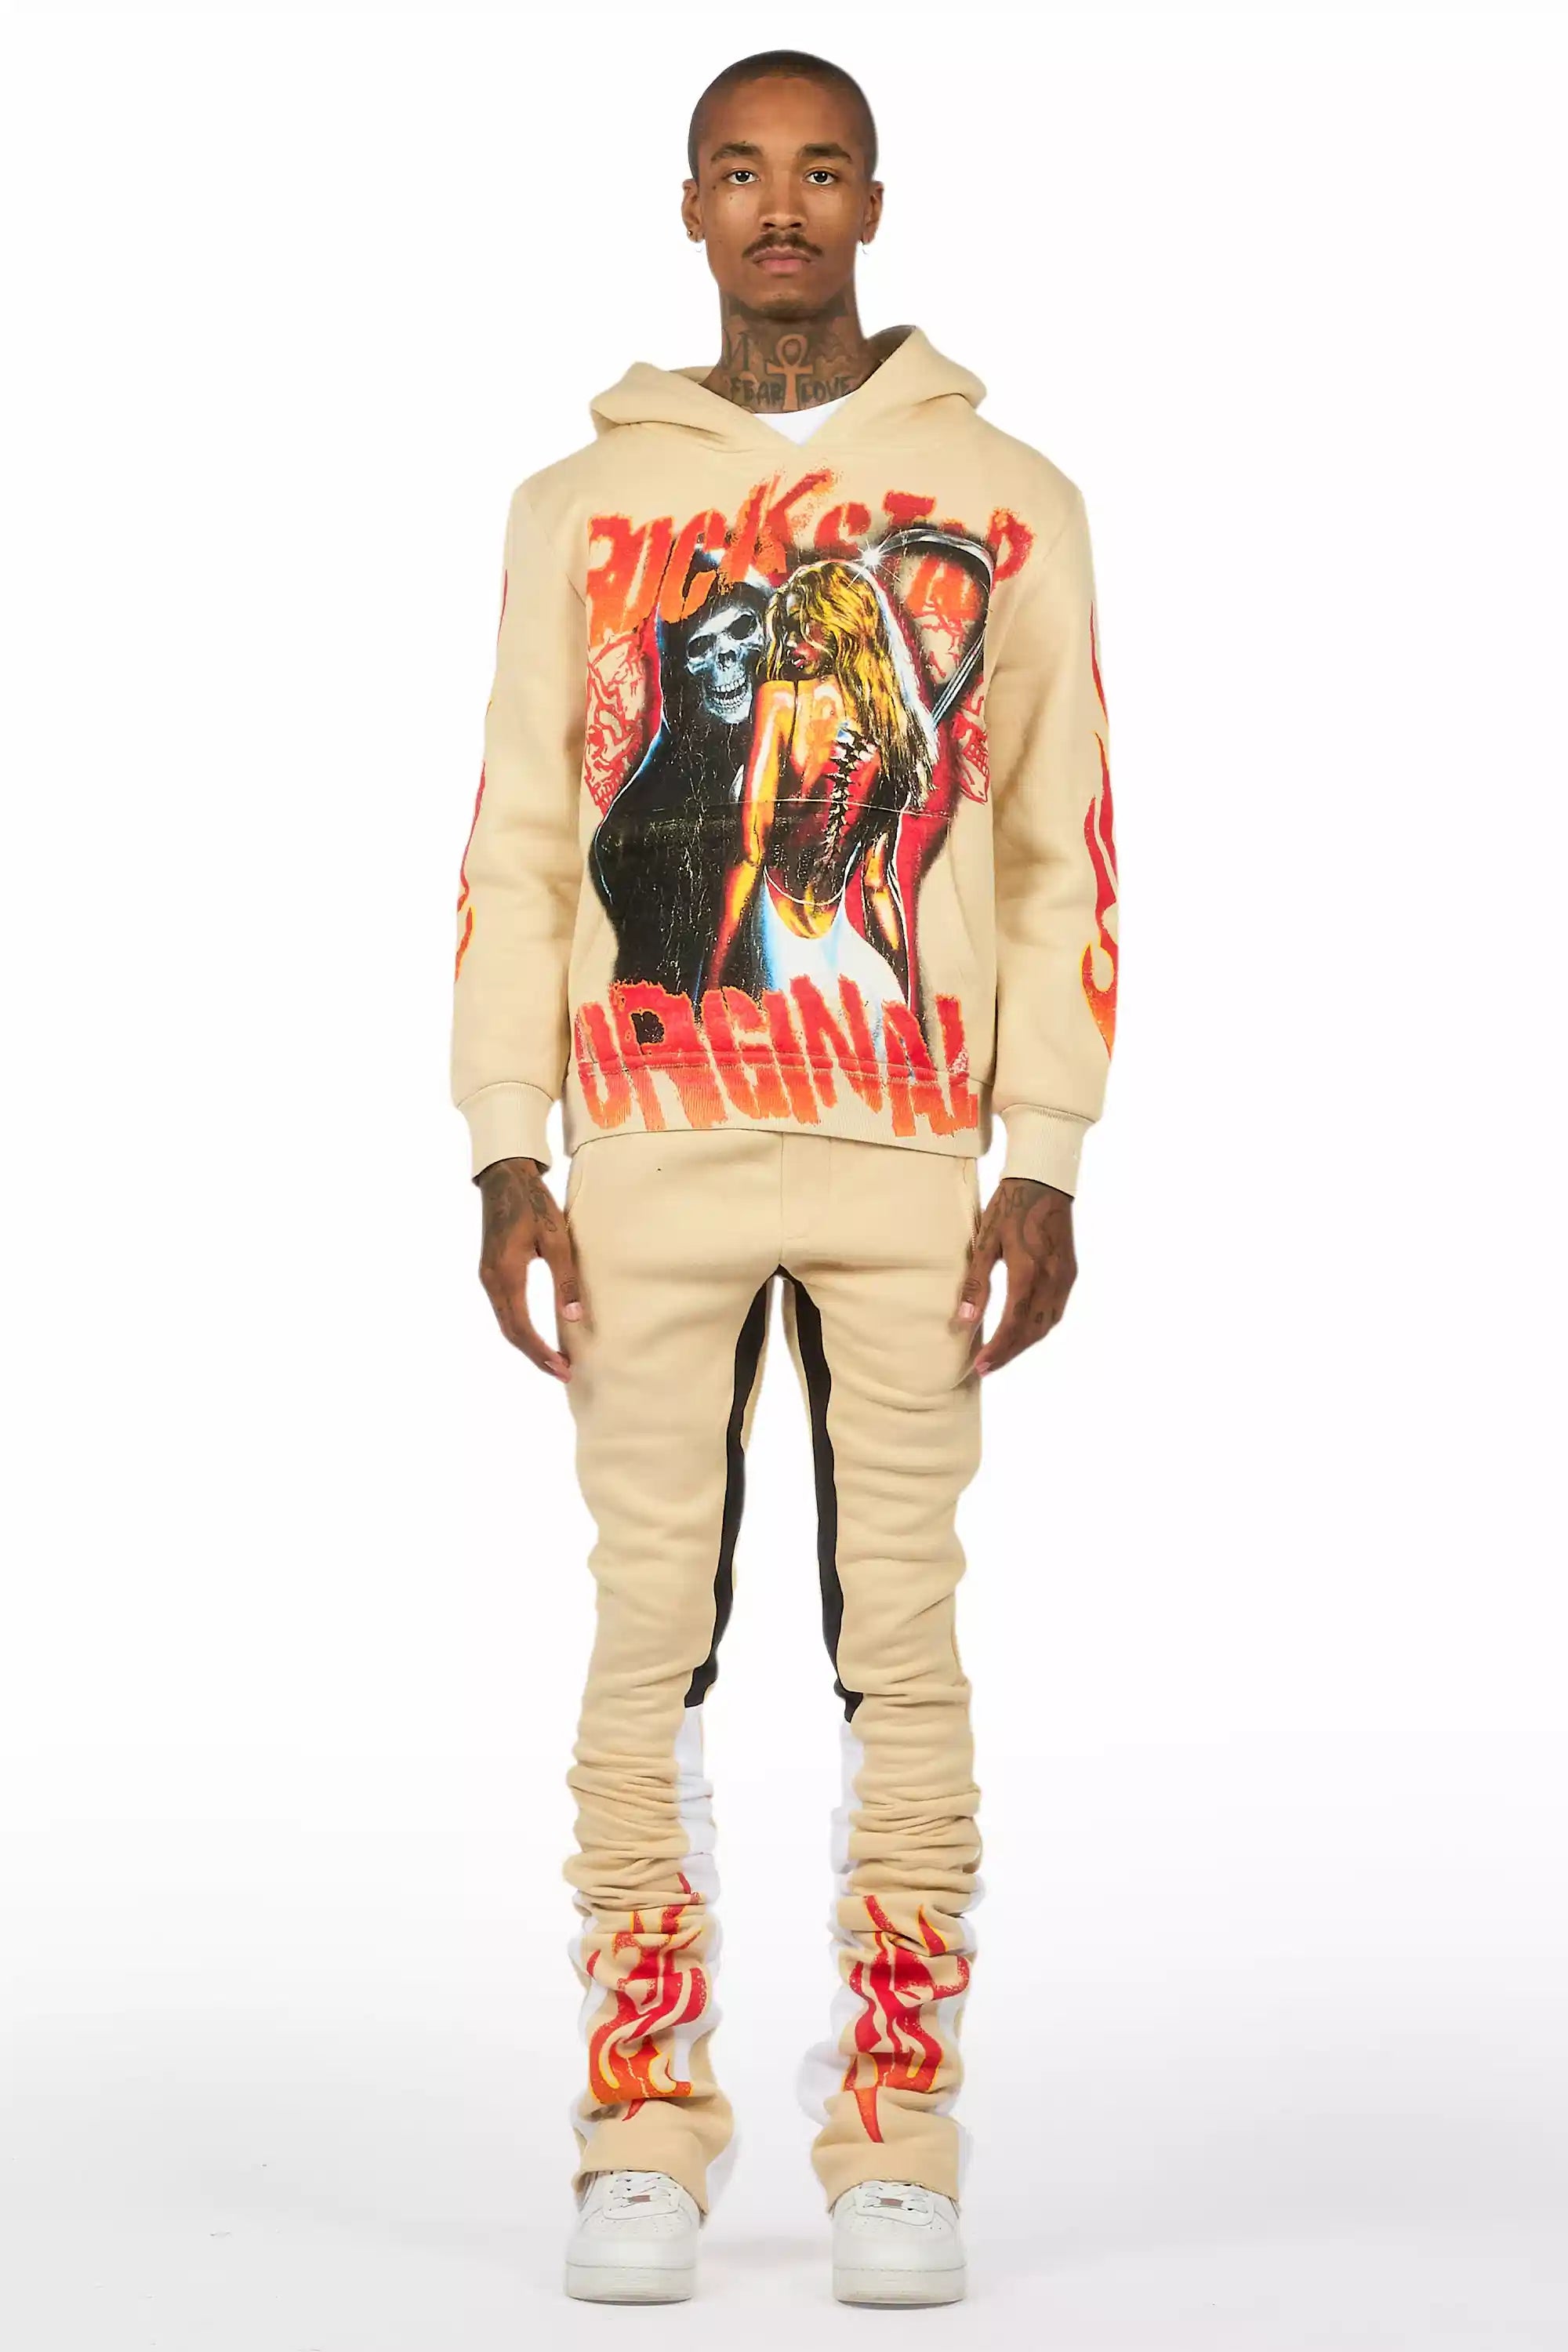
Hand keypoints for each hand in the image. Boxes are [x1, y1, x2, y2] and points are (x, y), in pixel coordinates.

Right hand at [476, 1156, 584, 1379]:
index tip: (563, 1367)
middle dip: (536, 1356)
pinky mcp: (490, 1273)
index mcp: (506, 1274)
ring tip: (554, 1360)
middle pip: (511, 1332)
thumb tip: (575, 1317)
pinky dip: (520, 1329)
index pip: (521, 1327)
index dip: (541, 1352)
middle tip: (563, 1372)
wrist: (505, 1178)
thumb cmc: (534, 1204)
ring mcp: (487, 1277)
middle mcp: (491, 1281)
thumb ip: (565, 1279)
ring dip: (528, 1345)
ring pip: (505, 1323)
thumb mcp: (557, 1239)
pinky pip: (504, 1311)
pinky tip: (537, 1336)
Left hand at [956, 1177, 1076, 1376]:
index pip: (1013, 1324)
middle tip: (987, 1367)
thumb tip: (964, 1320)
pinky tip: (1024, 1331)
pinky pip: (1056, 1311)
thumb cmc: (1010, 1207)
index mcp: (1028, 1272)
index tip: (981, 1365)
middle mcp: (1052, 1280)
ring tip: (1002, 1353)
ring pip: (1047, 1325)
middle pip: (1032, 1331)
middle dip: (1010, 1353)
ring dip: (1025, 1343)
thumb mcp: (986, 1241)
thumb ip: (977, 1283)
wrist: (1045, 1182)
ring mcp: (1064, 1278)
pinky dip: (1039, 1328)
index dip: (998, 1349)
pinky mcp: (1070, 1273)